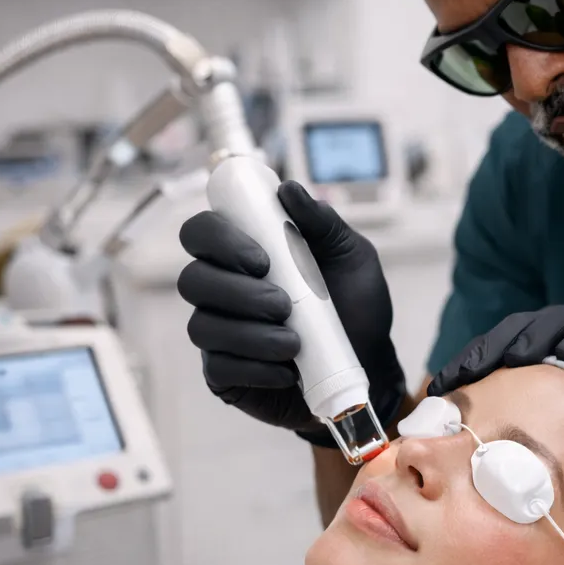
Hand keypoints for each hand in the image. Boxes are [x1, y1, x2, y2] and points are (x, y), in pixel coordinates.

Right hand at [177, 180, 407, 442]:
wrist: (371, 366)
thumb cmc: (356, 306)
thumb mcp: (351, 257)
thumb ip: (321, 222)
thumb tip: (288, 189)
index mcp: (244, 253)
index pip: (201, 233)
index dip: (218, 240)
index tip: (261, 259)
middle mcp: (222, 290)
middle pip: (192, 280)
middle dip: (236, 292)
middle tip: (283, 305)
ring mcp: (220, 334)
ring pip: (202, 327)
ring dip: (249, 334)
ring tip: (294, 344)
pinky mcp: (225, 376)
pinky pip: (219, 369)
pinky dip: (255, 369)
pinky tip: (288, 372)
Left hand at [428, 305, 563, 423]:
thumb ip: (541, 432)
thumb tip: (496, 475)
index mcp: (545, 354)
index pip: (496, 354)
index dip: (468, 366)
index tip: (439, 389)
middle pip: (512, 336)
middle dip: (483, 354)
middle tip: (458, 376)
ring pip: (550, 327)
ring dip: (525, 341)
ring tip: (504, 359)